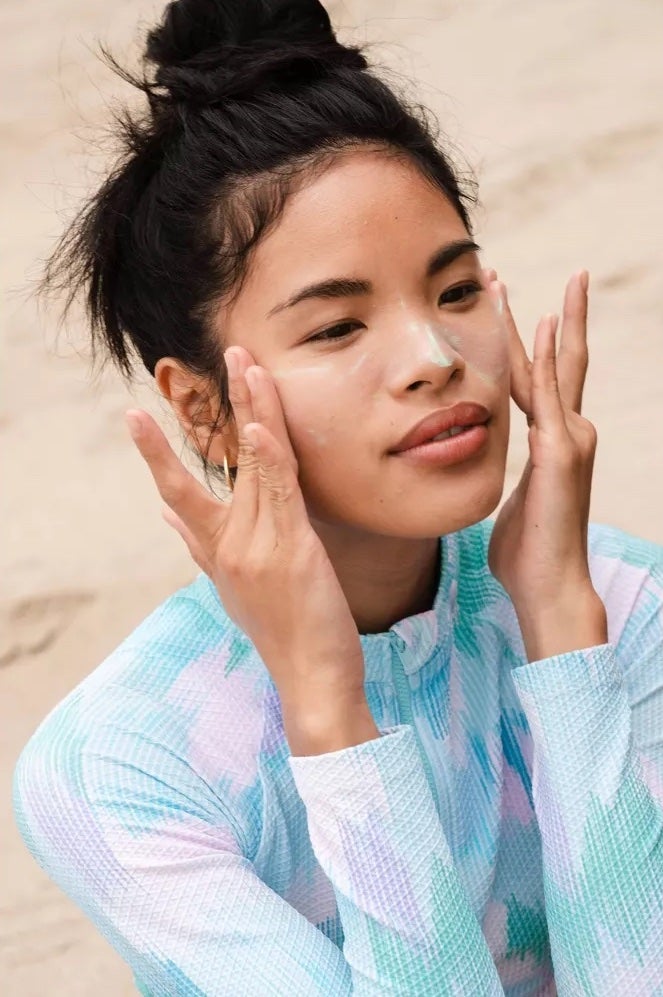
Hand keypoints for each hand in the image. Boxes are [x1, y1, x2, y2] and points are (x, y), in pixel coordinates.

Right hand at [125, 346, 367, 722]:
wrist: (311, 680)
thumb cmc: (280, 633)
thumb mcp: (232, 589)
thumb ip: (200, 549)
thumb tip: (167, 516)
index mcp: (216, 552)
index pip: (181, 494)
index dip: (157, 455)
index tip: (135, 418)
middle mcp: (229, 546)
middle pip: (217, 466)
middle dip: (218, 408)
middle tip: (225, 355)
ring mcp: (258, 548)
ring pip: (252, 467)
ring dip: (251, 409)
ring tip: (245, 363)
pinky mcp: (292, 552)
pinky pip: (279, 494)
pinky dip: (268, 457)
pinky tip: (260, 425)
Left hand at [485, 270, 606, 659]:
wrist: (549, 587)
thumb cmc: (526, 554)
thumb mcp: (511, 502)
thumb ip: (507, 478)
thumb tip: (486, 472)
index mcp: (552, 441)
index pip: (533, 378)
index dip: (516, 341)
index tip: (496, 305)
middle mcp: (567, 431)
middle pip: (551, 359)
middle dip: (536, 313)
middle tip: (502, 276)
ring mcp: (569, 439)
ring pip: (547, 367)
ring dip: (530, 322)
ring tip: (510, 284)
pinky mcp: (562, 453)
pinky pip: (549, 397)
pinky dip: (544, 361)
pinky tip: (542, 326)